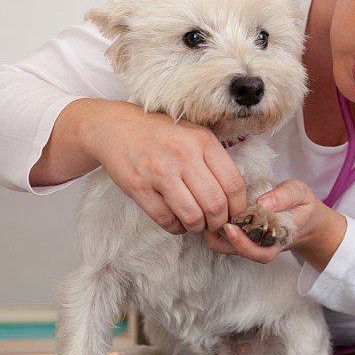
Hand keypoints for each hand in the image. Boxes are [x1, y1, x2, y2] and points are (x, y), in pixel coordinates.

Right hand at [80, 99, 246, 234]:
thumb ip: (216, 161)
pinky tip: (176, 219)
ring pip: (192, 217)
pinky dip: (176, 227)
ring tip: (195, 222)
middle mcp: (183, 155)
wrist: (116, 127)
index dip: (238, 207)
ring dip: (197, 227)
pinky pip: (166, 220)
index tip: (234, 214)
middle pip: (216, 205)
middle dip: (219, 222)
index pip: (234, 184)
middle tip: (214, 223)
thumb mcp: (195, 135)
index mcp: (203, 141)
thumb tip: (236, 199)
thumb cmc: (162, 134)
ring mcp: (159, 171)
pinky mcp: (138, 187)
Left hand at [204, 179, 346, 268]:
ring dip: (214, 234)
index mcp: (278, 240)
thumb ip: (284, 197)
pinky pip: (223, 239)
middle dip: (222, 238)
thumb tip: (263, 203)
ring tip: (208, 214)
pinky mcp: (241, 236)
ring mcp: (250, 243)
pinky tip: (210, 213)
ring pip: (226, 248)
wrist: (304, 216)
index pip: (259, 252)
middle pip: (238, 252)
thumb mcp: (299, 194)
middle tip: (211, 218)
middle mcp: (262, 247)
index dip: (242, 242)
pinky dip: (213, 228)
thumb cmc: (300, 204)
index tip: (229, 227)